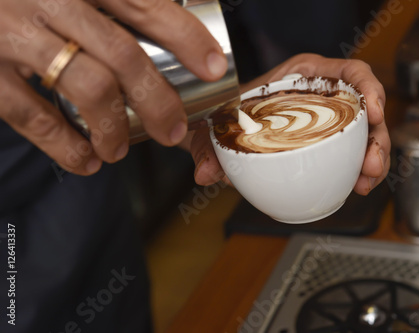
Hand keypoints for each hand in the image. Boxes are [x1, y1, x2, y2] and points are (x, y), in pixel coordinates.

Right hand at [0, 0, 226, 174]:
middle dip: (158, 100)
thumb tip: (183, 15)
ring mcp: (15, 32)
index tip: (213, 67)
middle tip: (172, 129)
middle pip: (123, 54)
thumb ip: (123, 4)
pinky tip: (86, 160)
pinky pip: (33, 116)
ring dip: (114, 128)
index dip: (185, 37)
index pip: (145, 4)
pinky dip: (65, 147)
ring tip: (120, 150)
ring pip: (87, 86)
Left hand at [191, 53, 389, 194]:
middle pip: (366, 110)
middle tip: (371, 166)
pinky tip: (356, 186)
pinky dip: (359, 170)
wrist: (225, 126)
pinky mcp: (329, 143)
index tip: (375, 112)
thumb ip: (208, 146)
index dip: (370, 89)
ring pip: (365, 135)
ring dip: (373, 159)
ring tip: (365, 183)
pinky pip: (353, 153)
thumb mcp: (217, 124)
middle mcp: (323, 96)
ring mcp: (329, 120)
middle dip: (377, 138)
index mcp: (304, 76)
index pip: (350, 72)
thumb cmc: (228, 113)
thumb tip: (207, 174)